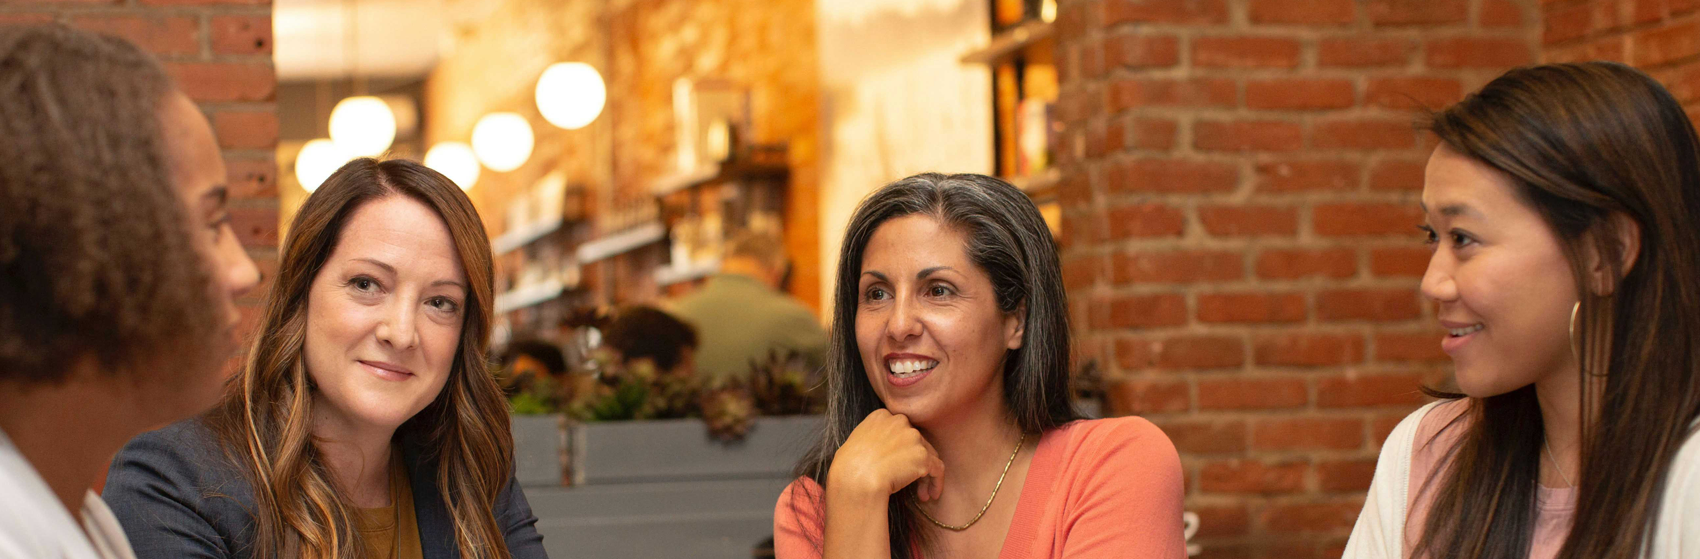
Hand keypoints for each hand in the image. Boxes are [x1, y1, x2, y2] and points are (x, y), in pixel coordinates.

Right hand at [828, 409, 944, 501]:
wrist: (855, 479)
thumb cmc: (848, 467)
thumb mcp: (855, 442)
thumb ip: (871, 439)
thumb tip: (877, 452)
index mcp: (881, 416)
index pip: (900, 430)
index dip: (902, 448)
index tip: (899, 464)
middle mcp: (899, 421)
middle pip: (916, 441)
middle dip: (915, 461)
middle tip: (911, 481)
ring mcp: (913, 437)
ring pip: (928, 455)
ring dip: (925, 475)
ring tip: (921, 494)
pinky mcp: (923, 456)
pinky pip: (937, 469)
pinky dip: (936, 482)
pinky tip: (931, 495)